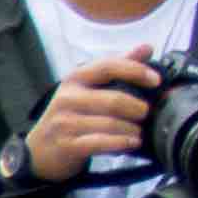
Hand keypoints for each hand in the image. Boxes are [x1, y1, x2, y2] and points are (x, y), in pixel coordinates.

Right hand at [20, 51, 159, 195]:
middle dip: (138, 108)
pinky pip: (101, 143)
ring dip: (132, 129)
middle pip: (114, 100)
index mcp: (76, 79)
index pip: (108, 66)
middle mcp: (68, 98)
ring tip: (139, 132)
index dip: (135, 70)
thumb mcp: (88, 87)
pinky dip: (121, 143)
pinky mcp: (67, 144)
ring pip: (110, 123)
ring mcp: (65, 122)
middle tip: (147, 114)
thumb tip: (147, 47)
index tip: (156, 80)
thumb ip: (117, 68)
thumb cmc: (71, 114)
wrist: (40, 150)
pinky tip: (132, 143)